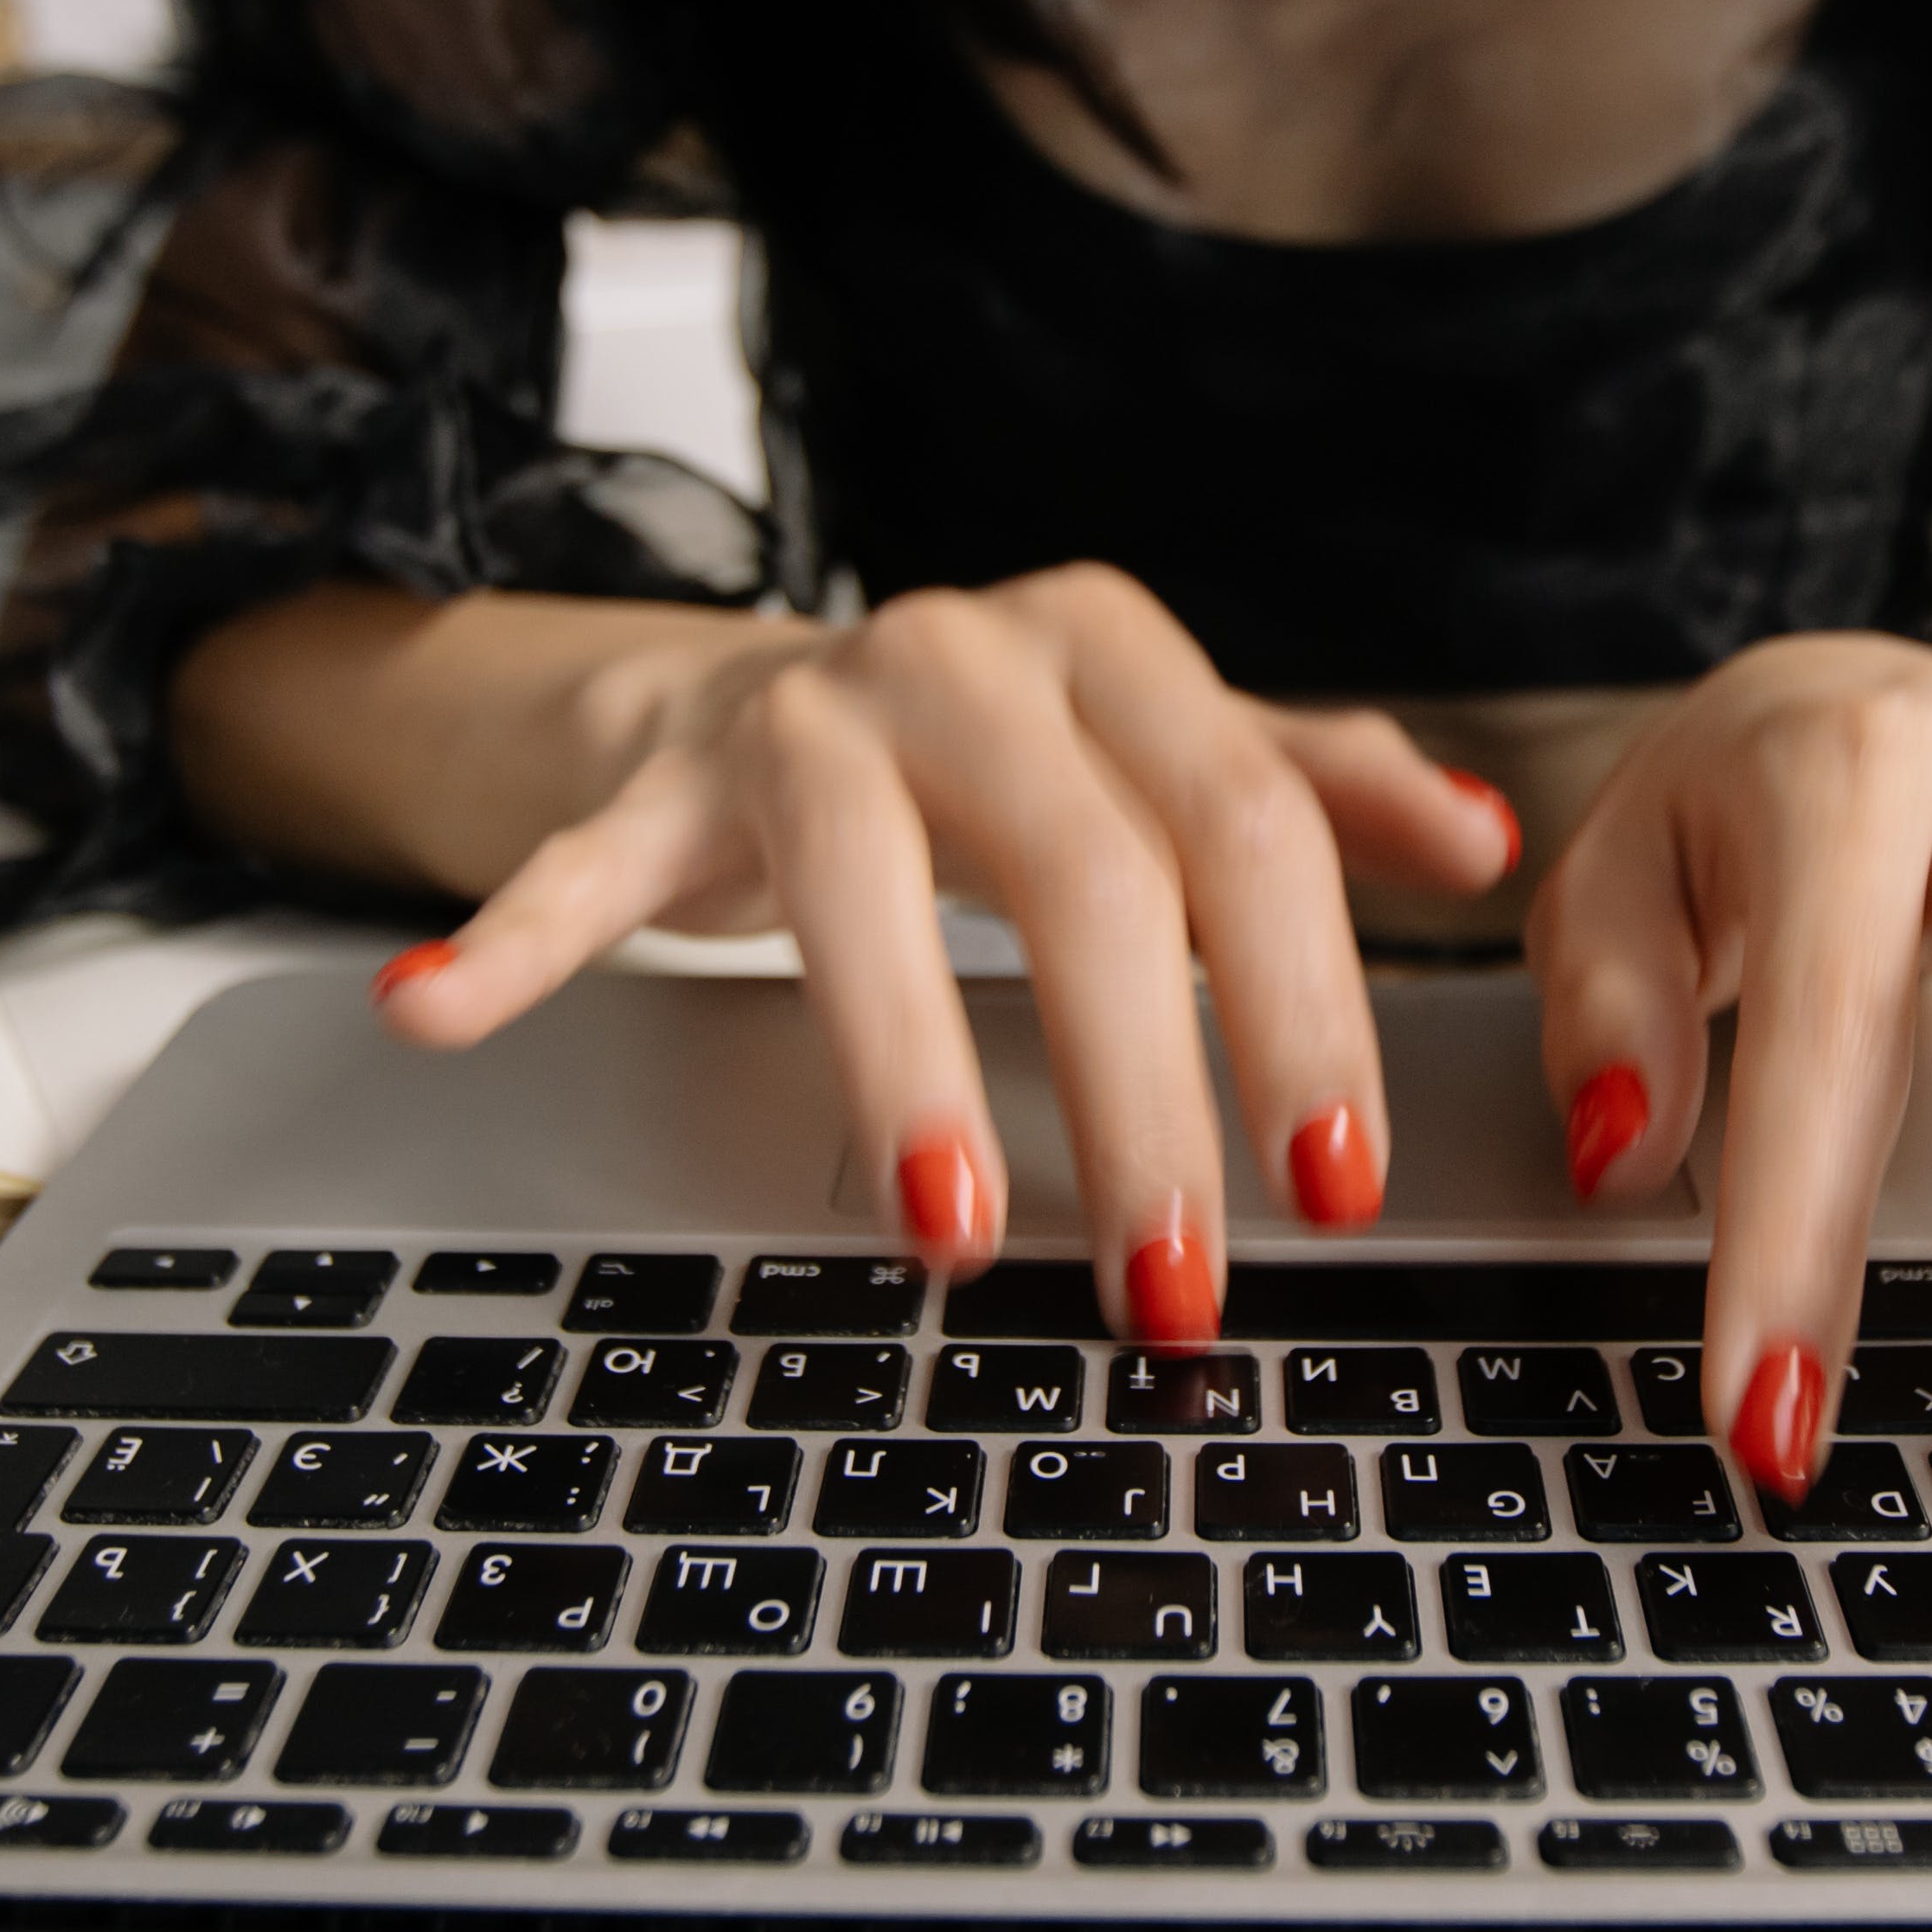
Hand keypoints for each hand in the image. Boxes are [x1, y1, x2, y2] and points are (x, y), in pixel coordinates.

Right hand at [365, 564, 1517, 1333]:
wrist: (764, 683)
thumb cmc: (1004, 755)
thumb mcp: (1170, 753)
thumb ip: (1318, 793)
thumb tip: (1486, 850)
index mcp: (1113, 654)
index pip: (1248, 830)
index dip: (1304, 1005)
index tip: (1339, 1179)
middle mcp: (966, 659)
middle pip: (1088, 878)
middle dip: (1145, 1098)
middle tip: (1178, 1278)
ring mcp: (802, 714)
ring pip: (867, 891)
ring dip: (909, 1071)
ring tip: (950, 1231)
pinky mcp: (659, 774)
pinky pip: (583, 861)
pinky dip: (517, 937)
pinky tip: (445, 1009)